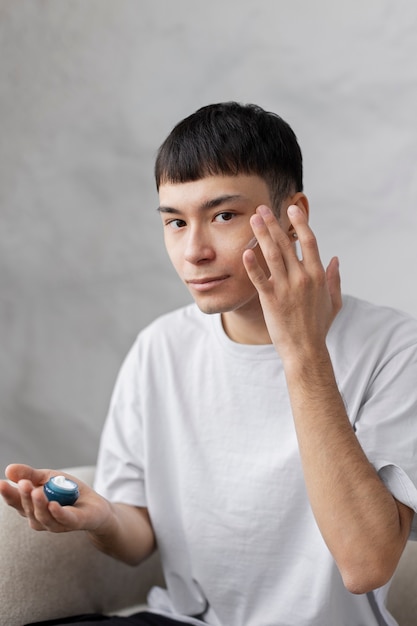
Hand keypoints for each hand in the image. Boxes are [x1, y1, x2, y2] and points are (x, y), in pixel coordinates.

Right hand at [0, 464, 111, 533]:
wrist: (95, 505)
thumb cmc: (68, 492)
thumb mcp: (49, 477)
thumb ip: (30, 475)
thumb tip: (9, 469)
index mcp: (32, 507)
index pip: (16, 502)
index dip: (8, 494)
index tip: (1, 483)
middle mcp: (40, 519)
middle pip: (27, 510)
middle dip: (24, 496)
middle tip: (24, 483)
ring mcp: (56, 523)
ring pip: (43, 517)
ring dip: (39, 505)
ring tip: (37, 491)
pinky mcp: (74, 523)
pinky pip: (64, 520)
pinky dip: (57, 513)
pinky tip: (53, 504)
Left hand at [243, 204, 341, 361]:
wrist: (305, 350)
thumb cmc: (318, 327)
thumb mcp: (333, 302)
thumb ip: (334, 279)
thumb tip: (336, 259)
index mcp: (317, 275)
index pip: (309, 241)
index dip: (300, 223)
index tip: (292, 209)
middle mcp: (302, 277)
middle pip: (286, 243)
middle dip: (273, 223)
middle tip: (262, 208)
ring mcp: (286, 288)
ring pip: (272, 254)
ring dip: (262, 234)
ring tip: (253, 220)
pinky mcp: (271, 299)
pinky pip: (259, 278)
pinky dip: (252, 264)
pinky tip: (245, 251)